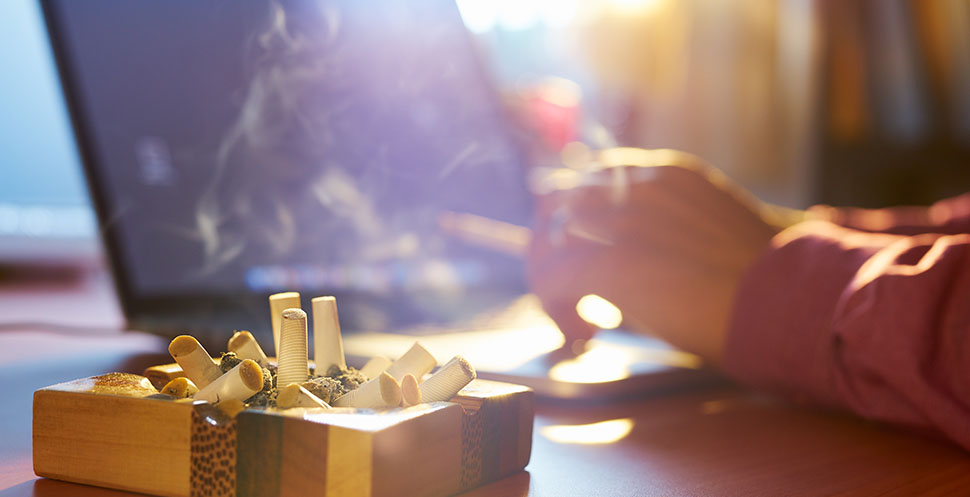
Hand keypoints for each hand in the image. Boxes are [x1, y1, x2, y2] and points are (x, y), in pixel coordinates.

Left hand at [528, 150, 786, 363]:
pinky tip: (583, 334)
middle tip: (571, 294)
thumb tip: (630, 277)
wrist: (790, 299)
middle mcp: (636, 185)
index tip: (588, 259)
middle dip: (554, 249)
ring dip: (552, 280)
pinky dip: (556, 308)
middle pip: (557, 202)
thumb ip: (663, 237)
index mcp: (663, 174)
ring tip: (577, 319)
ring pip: (548, 238)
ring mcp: (623, 219)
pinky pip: (553, 277)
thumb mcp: (708, 234)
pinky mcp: (613, 261)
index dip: (579, 221)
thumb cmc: (764, 279)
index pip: (591, 178)